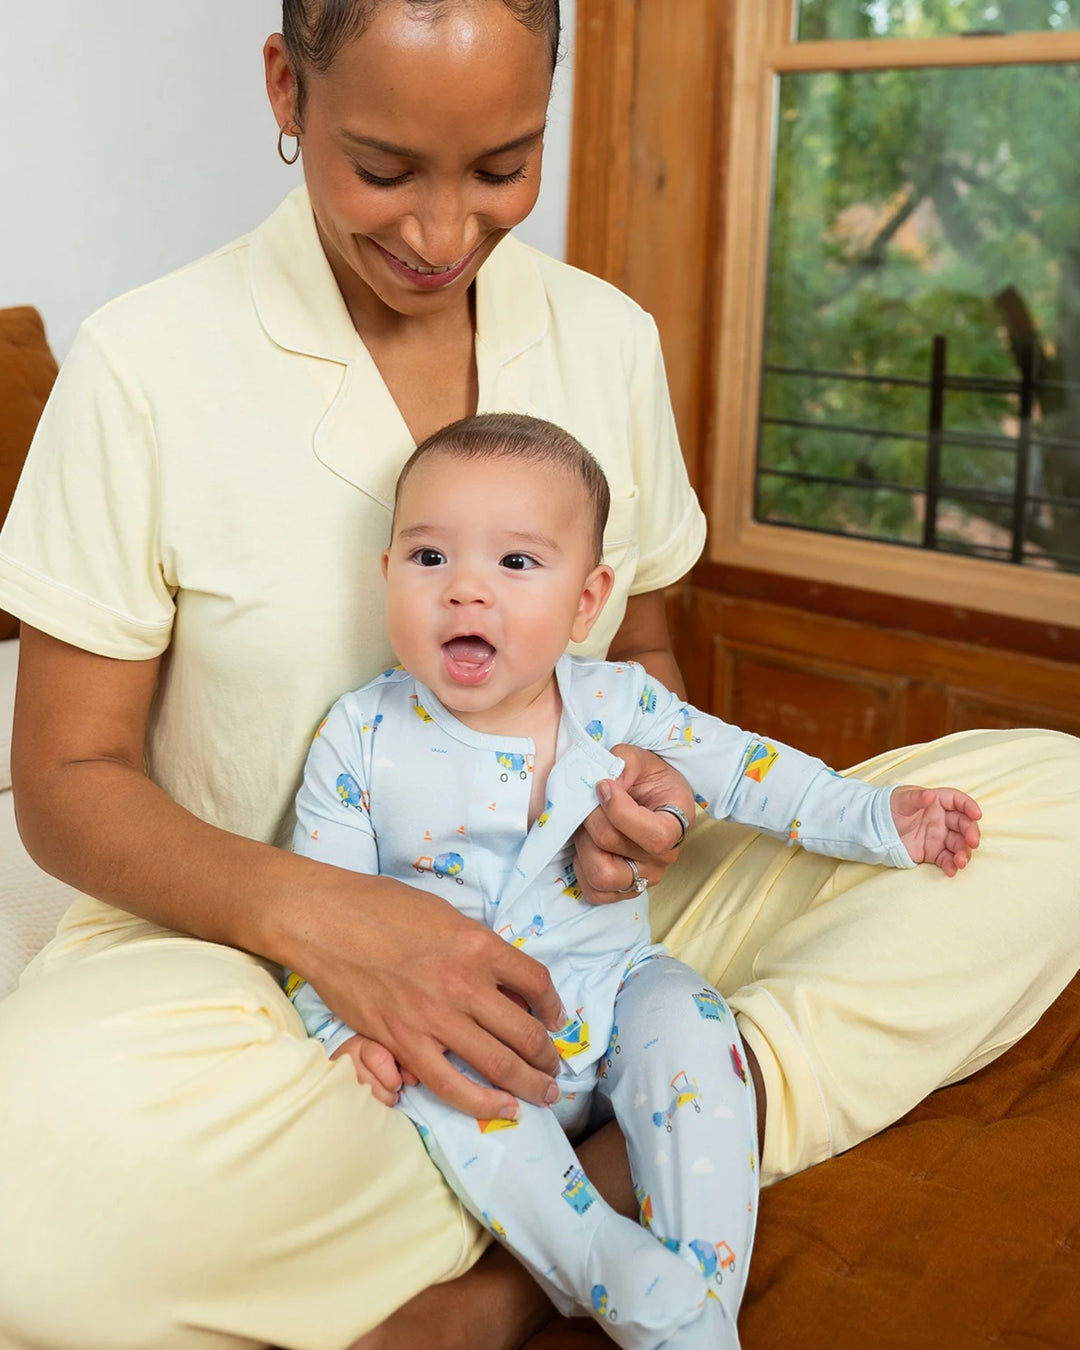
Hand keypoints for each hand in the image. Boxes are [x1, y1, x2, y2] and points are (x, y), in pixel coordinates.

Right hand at [293, 872, 567, 1120]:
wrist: (325, 920)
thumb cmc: (383, 907)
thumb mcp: (446, 915)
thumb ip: (478, 949)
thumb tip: (506, 983)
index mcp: (479, 945)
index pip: (537, 983)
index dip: (555, 1006)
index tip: (556, 1018)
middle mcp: (464, 984)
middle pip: (526, 1032)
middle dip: (548, 1056)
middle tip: (555, 1067)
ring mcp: (434, 1017)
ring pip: (498, 1064)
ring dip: (529, 1084)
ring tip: (544, 1093)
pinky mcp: (403, 1042)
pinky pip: (451, 1084)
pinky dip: (483, 1103)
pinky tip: (502, 1109)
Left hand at [572, 745, 694, 904]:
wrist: (649, 799)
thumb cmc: (648, 781)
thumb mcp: (642, 760)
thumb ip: (625, 761)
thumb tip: (607, 779)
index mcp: (677, 825)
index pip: (654, 836)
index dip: (620, 811)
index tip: (604, 786)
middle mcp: (664, 858)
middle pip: (614, 847)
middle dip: (591, 819)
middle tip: (588, 801)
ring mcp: (644, 878)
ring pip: (601, 875)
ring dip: (583, 845)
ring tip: (586, 826)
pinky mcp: (623, 890)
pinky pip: (593, 891)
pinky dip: (582, 868)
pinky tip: (588, 846)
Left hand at [890, 784, 981, 875]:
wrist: (876, 828)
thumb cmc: (890, 807)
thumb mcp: (901, 800)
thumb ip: (916, 798)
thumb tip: (930, 795)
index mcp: (938, 802)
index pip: (959, 802)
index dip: (969, 807)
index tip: (977, 815)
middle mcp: (943, 819)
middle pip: (964, 825)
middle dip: (971, 833)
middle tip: (972, 843)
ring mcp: (939, 837)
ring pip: (958, 845)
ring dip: (963, 853)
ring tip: (960, 862)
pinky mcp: (933, 853)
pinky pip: (946, 859)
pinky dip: (950, 865)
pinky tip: (951, 871)